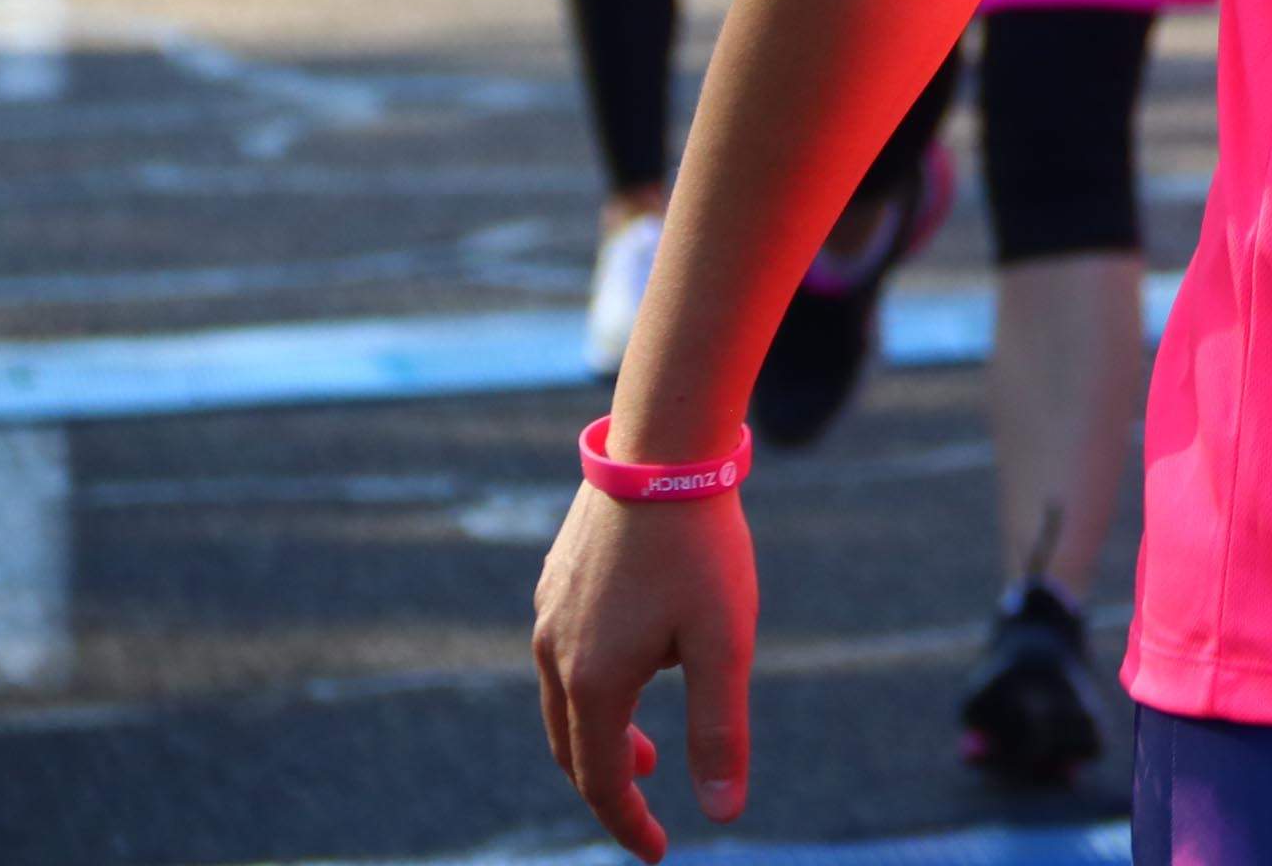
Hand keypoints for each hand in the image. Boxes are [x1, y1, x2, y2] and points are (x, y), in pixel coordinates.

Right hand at [532, 479, 757, 863]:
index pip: (600, 780)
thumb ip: (720, 731)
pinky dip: (594, 688)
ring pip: (564, 701)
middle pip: (570, 747)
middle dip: (608, 784)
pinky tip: (639, 665)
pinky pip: (564, 655)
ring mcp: (548, 613)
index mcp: (592, 681)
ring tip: (648, 744)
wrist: (663, 446)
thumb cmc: (701, 545)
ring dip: (600, 734)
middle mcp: (554, 653)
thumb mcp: (724, 643)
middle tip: (650, 802)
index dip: (629, 824)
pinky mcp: (555, 579)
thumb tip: (722, 813)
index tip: (659, 853)